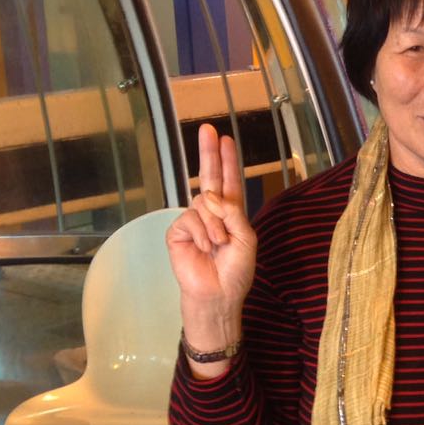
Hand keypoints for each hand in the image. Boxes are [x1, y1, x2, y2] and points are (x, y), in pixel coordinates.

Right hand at [167, 124, 256, 366]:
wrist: (217, 295)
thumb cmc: (236, 271)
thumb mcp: (245, 240)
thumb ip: (233, 214)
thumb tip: (211, 194)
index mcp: (231, 214)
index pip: (229, 182)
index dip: (227, 161)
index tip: (225, 139)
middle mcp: (212, 214)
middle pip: (210, 178)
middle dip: (209, 153)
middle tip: (208, 129)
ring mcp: (194, 221)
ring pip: (203, 204)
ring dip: (215, 224)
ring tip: (218, 245)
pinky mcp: (178, 232)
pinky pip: (190, 219)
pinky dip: (201, 233)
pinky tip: (204, 248)